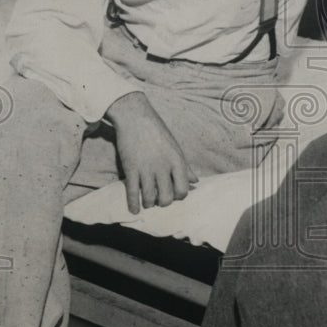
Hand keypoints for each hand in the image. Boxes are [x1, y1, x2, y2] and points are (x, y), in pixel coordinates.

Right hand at [106, 91, 197, 213]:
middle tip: (159, 200)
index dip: (179, 196)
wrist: (135, 116)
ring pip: (149, 198)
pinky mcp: (131, 169)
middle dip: (164, 202)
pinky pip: (132, 192)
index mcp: (177, 161)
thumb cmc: (156, 130)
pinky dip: (133, 204)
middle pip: (167, 197)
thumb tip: (195, 181)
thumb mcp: (175, 147)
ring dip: (149, 203)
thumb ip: (185, 166)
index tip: (173, 193)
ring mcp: (146, 169)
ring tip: (147, 202)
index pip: (183, 189)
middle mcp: (163, 167)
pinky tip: (134, 209)